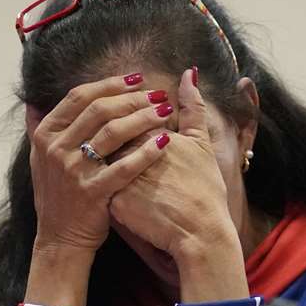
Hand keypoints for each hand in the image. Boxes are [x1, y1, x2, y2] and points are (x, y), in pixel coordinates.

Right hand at [25, 73, 172, 254]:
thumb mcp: (39, 160)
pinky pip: (125, 166)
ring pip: (113, 132)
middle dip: (132, 98)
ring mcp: (73, 170)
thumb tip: (31, 101)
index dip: (110, 84)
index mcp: (45, 134)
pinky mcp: (92, 192)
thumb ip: (37, 129)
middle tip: (158, 93)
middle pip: (99, 110)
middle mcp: (56, 149)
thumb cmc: (57, 196)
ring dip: (143, 118)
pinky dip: (146, 152)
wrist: (59, 239)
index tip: (136, 79)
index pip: (79, 97)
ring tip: (165, 111)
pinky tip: (165, 142)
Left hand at [108, 69, 246, 301]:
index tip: (136, 128)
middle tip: (126, 153)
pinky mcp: (111, 203)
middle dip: (112, 139)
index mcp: (146, 134)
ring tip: (118, 171)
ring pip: (100, 163)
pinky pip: (100, 190)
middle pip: (108, 137)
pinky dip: (106, 188)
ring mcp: (116, 178)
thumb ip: (193, 107)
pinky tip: (113, 192)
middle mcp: (127, 153)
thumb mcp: (201, 143)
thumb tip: (190, 72)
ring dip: (105, 162)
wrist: (199, 233)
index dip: (129, 119)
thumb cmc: (204, 189)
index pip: (125, 116)